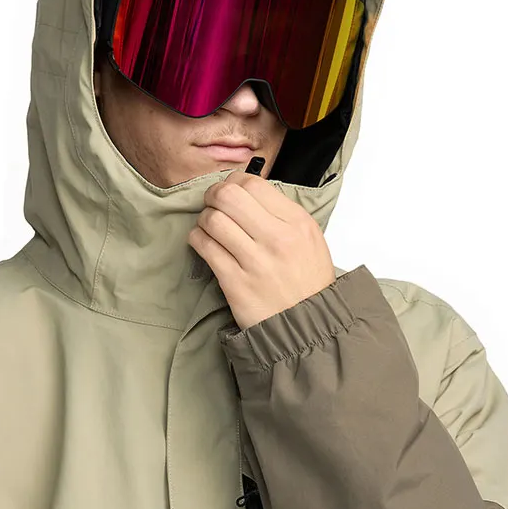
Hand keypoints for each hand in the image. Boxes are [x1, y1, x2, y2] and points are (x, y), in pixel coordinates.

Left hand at [188, 170, 336, 329]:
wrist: (308, 326)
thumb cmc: (308, 283)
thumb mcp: (309, 239)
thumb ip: (281, 213)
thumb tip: (247, 191)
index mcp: (297, 223)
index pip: (253, 184)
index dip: (234, 182)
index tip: (230, 191)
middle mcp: (277, 238)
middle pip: (228, 196)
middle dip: (213, 196)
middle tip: (213, 204)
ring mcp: (255, 261)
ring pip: (212, 219)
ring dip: (204, 219)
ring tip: (210, 227)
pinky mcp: (235, 282)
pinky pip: (204, 247)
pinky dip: (198, 239)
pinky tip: (204, 243)